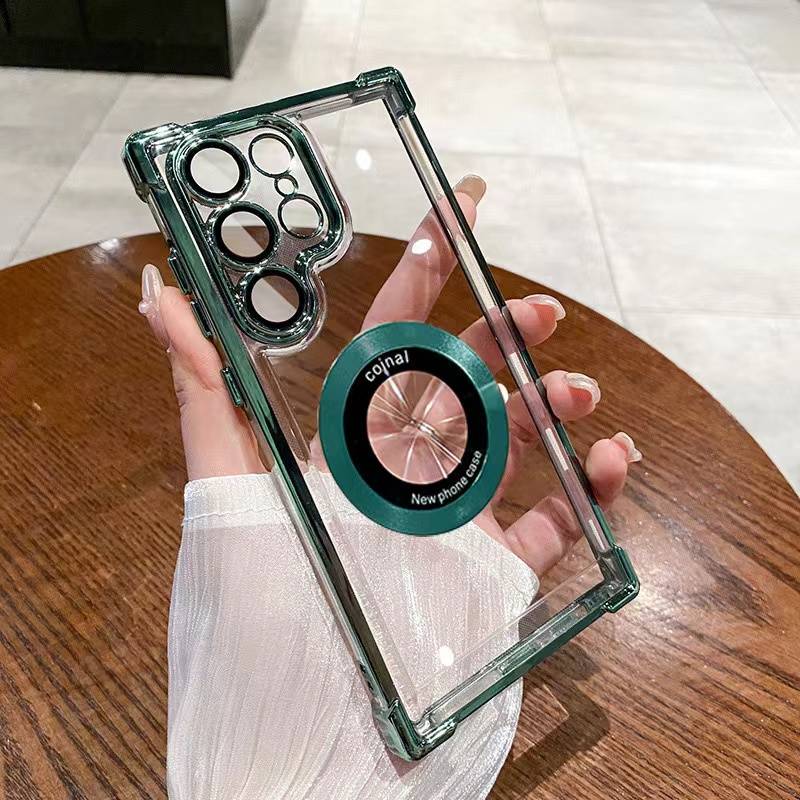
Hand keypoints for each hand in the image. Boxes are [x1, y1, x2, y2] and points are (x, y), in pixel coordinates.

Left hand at [139, 175, 641, 575]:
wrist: (303, 705)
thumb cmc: (257, 588)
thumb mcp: (223, 474)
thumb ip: (199, 383)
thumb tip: (158, 292)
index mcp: (358, 428)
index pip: (398, 328)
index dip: (431, 261)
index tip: (466, 205)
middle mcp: (409, 460)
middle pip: (471, 375)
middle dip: (508, 331)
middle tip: (542, 310)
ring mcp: (457, 511)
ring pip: (519, 438)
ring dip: (553, 403)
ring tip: (576, 391)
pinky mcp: (493, 566)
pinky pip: (553, 520)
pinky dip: (588, 489)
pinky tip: (609, 458)